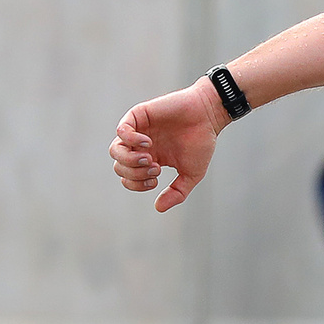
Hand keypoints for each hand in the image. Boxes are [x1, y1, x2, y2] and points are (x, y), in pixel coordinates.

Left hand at [111, 80, 224, 211]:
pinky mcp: (138, 116)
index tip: (156, 179)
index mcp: (150, 159)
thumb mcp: (192, 174)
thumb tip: (158, 208)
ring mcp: (137, 131)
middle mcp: (140, 147)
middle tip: (155, 168)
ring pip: (115, 151)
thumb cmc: (202, 142)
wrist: (208, 116)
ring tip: (148, 158)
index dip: (137, 184)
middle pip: (119, 166)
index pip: (128, 178)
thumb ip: (177, 192)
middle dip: (134, 173)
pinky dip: (130, 140)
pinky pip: (121, 130)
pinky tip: (148, 142)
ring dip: (129, 160)